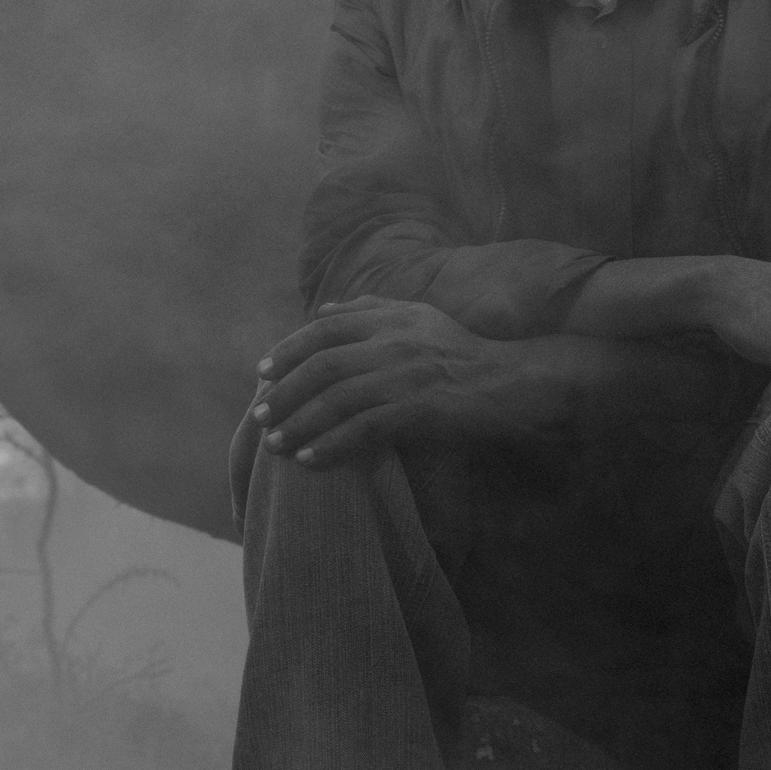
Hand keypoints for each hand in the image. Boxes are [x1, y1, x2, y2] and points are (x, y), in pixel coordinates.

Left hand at [252, 297, 551, 467]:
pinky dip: (332, 445)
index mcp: (392, 317)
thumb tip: (322, 310)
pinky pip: (363, 429)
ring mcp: (406, 375)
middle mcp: (395, 341)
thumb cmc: (461, 353)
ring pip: (337, 400)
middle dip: (284, 393)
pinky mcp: (419, 409)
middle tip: (260, 417)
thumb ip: (370, 310)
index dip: (288, 351)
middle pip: (322, 366)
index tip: (261, 374)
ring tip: (276, 446)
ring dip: (300, 424)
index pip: (325, 329)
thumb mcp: (419, 318)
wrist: (510, 383)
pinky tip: (310, 460)